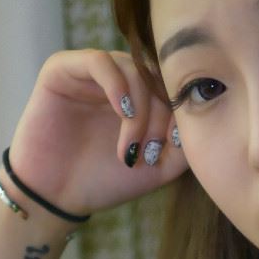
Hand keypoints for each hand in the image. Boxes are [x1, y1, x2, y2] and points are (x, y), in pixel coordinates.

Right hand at [6, 47, 190, 217]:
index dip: (179, 111)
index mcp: (139, 95)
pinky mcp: (62, 69)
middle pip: (156, 75)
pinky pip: (99, 61)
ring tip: (131, 146)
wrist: (56, 197)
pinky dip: (117, 86)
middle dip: (161, 113)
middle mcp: (116, 79)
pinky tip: (122, 113)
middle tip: (151, 149)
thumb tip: (201, 111)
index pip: (172, 83)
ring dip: (141, 109)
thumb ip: (185, 140)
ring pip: (133, 68)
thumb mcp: (159, 166)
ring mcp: (90, 72)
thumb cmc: (104, 180)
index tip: (170, 147)